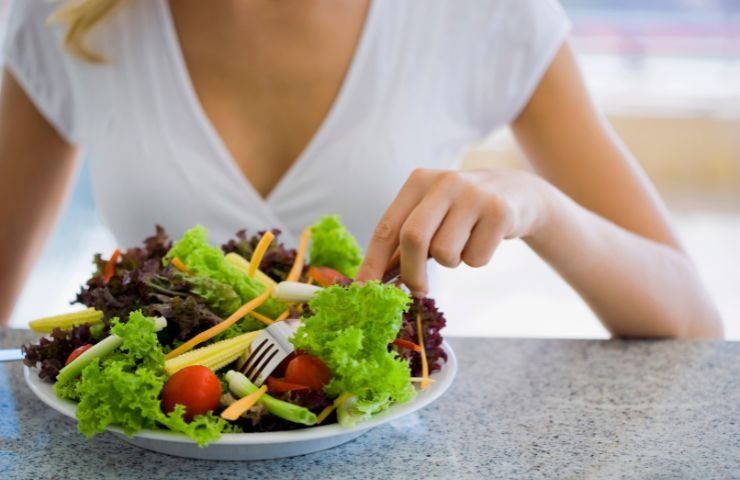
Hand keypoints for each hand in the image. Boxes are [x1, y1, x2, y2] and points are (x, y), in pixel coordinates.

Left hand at [356, 168, 555, 296]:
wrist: (518, 193)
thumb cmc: (462, 211)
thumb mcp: (431, 215)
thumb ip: (403, 243)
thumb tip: (373, 280)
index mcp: (418, 182)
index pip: (387, 227)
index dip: (372, 262)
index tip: (363, 289)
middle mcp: (444, 182)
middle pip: (413, 238)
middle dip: (411, 273)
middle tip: (417, 290)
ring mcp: (474, 195)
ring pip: (446, 253)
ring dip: (452, 262)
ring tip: (463, 244)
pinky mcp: (500, 212)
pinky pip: (475, 258)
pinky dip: (476, 259)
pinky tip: (484, 240)